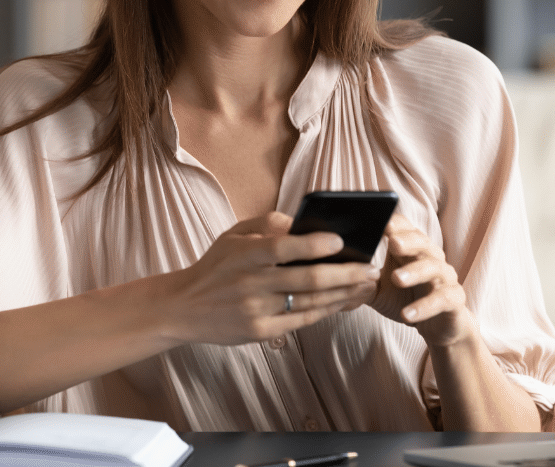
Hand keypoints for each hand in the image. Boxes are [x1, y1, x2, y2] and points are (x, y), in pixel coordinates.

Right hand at [159, 212, 379, 346]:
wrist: (183, 307)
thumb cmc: (215, 266)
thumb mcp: (233, 235)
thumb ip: (267, 222)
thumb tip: (303, 222)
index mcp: (244, 255)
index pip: (282, 247)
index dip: (313, 244)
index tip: (340, 240)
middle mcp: (250, 284)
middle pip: (307, 280)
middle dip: (345, 274)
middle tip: (371, 268)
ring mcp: (256, 311)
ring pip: (310, 302)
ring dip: (344, 294)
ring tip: (366, 285)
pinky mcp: (260, 333)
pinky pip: (301, 321)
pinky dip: (326, 311)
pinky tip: (344, 302)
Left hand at [369, 213, 476, 346]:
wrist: (438, 326)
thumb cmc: (405, 300)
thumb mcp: (379, 289)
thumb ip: (361, 278)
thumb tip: (331, 271)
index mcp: (411, 249)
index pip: (403, 228)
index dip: (392, 223)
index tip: (377, 218)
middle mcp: (430, 257)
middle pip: (421, 242)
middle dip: (407, 240)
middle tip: (392, 242)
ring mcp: (444, 277)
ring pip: (433, 267)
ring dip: (415, 272)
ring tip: (397, 278)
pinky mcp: (454, 299)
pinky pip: (442, 299)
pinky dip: (425, 306)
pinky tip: (407, 314)